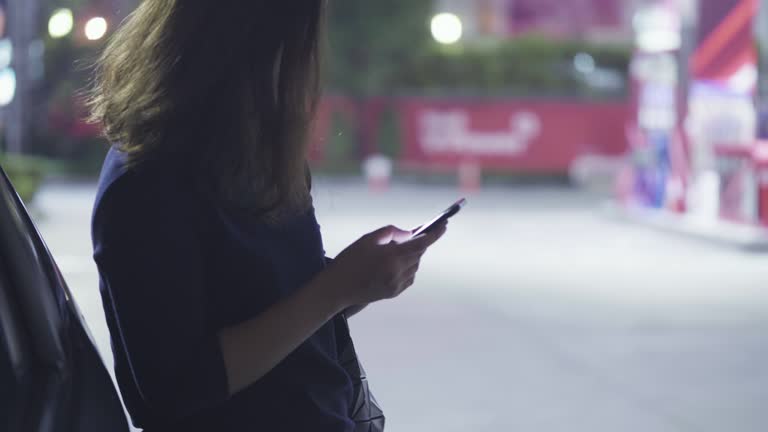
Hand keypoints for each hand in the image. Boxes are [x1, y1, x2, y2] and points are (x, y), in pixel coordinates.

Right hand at [323, 224, 446, 307]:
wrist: (338, 288)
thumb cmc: (350, 260)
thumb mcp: (368, 239)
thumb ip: (391, 233)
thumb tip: (409, 234)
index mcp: (392, 257)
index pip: (421, 243)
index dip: (434, 234)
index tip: (444, 225)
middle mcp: (398, 272)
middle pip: (419, 254)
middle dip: (419, 243)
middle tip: (412, 235)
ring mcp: (397, 284)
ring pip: (415, 266)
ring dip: (411, 256)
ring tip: (394, 252)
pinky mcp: (394, 292)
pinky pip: (409, 277)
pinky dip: (408, 268)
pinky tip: (394, 264)